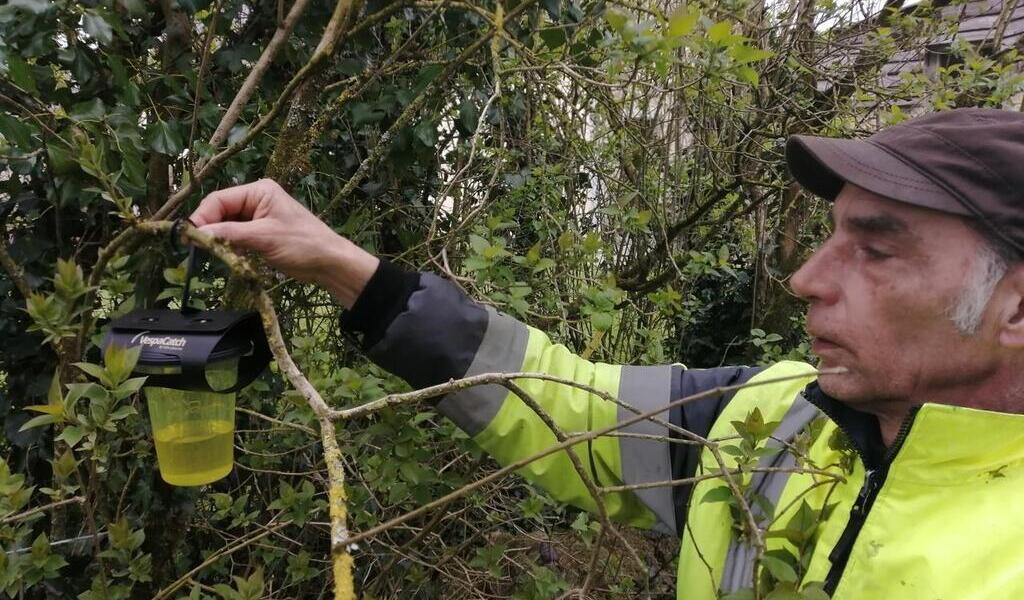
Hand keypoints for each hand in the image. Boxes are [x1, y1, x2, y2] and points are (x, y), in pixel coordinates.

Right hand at [189, 179, 378, 307]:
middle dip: (209, 229)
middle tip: (194, 248)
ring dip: (219, 239)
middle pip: (220, 211)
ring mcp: (259, 216)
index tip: (188, 236)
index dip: (202, 217)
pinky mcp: (261, 233)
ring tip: (211, 253)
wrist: (329, 262)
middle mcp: (257, 199)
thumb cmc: (302, 243)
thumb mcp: (263, 238)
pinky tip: (228, 256)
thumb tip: (197, 234)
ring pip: (227, 225)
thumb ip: (229, 235)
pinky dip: (230, 246)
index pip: (219, 199)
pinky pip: (237, 236)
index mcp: (259, 191)